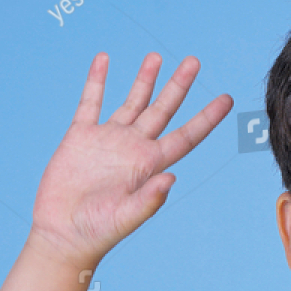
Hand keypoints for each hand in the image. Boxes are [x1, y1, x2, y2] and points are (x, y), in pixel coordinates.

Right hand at [28, 52, 233, 266]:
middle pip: (163, 110)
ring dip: (144, 79)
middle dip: (178, 85)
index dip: (207, 118)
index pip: (186, 136)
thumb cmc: (97, 232)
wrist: (63, 234)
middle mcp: (133, 148)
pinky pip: (91, 103)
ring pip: (132, 102)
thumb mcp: (126, 217)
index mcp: (149, 165)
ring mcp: (107, 140)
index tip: (227, 99)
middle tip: (194, 61)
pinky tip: (103, 59)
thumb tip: (171, 178)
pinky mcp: (80, 137)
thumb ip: (149, 200)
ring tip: (156, 57)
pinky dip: (97, 81)